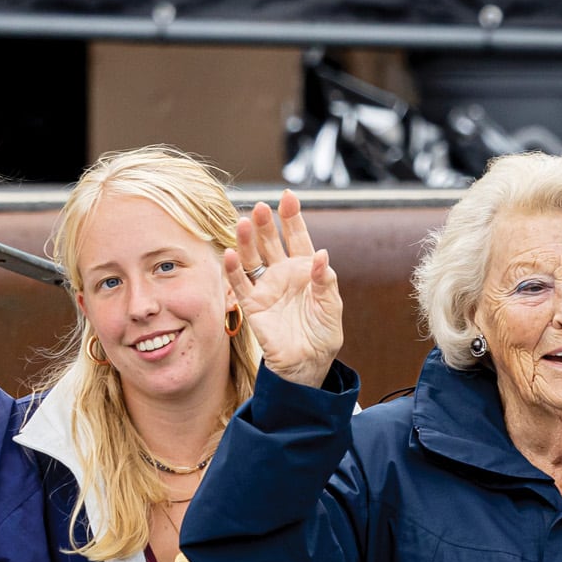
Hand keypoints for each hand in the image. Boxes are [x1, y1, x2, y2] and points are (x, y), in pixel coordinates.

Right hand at [224, 189, 343, 387]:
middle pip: (271, 242)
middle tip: (260, 207)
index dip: (292, 217)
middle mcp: (283, 273)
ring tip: (242, 223)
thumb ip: (326, 281)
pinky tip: (229, 254)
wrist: (307, 364)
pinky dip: (233, 270)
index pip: (297, 237)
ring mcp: (266, 288)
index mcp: (305, 269)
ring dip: (246, 241)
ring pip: (252, 258)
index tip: (288, 197)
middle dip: (265, 224)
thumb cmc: (323, 335)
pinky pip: (240, 285)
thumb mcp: (332, 307)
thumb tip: (322, 255)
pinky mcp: (252, 306)